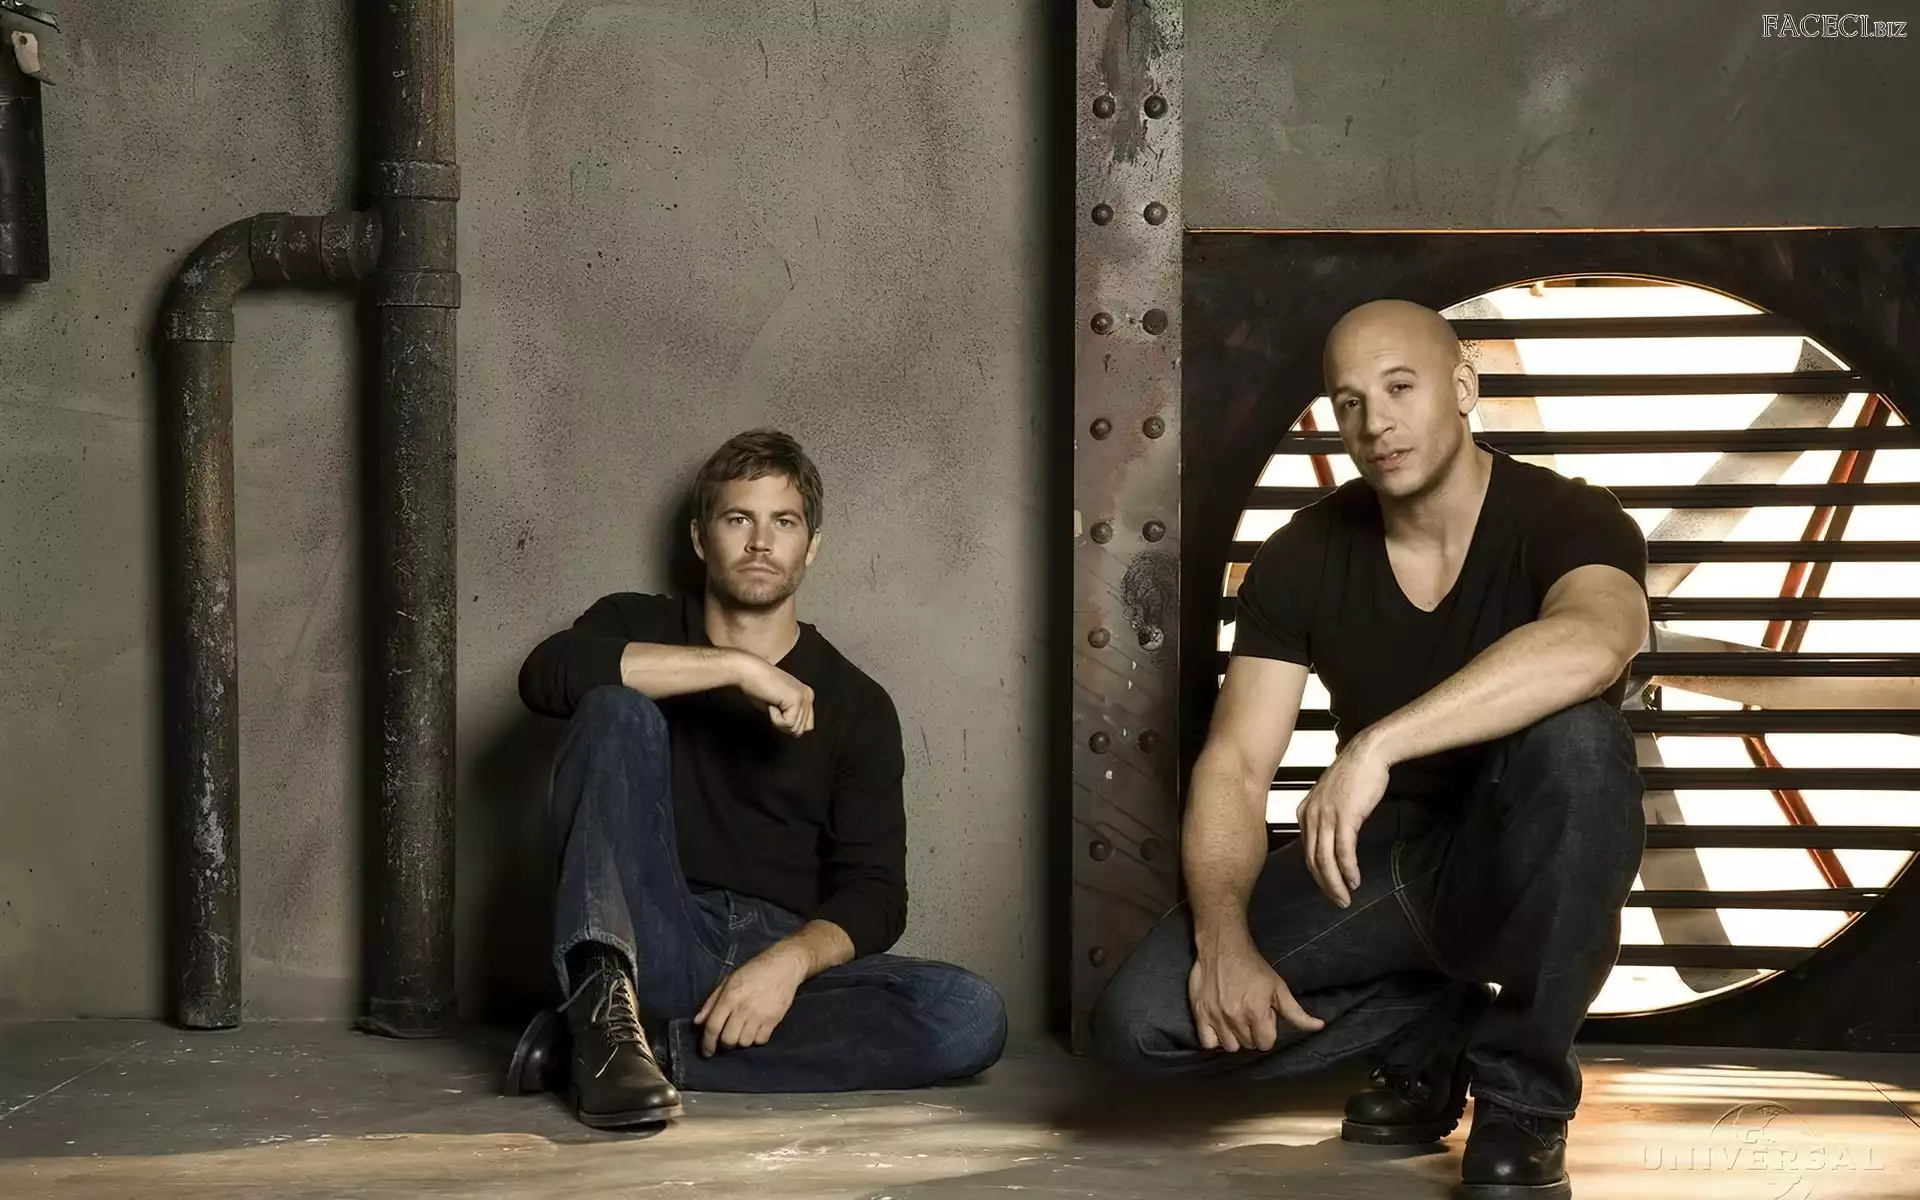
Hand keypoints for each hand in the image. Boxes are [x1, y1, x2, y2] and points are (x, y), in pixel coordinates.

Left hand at [695, 947, 805, 1056]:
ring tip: (742, 1031)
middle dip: (725, 1043)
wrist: (783, 966)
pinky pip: (761, 1040)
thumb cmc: (753, 971)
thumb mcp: (728, 981)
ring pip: (744, 1042)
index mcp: (729, 997)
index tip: (706, 1052)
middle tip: (727, 1037)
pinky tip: (755, 1030)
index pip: (713, 1027)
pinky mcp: (774, 1020)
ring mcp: (760, 1016)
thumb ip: (711, 1002)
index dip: (707, 1043)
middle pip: (728, 1039)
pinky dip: (756, 1039)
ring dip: (741, 1040)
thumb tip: (697, 1023)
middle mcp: (743, 1008)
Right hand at [736, 656, 814, 736]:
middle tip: (773, 707)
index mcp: (806, 695)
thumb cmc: (757, 687)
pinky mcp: (797, 700)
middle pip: (800, 729)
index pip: (806, 726)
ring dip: (778, 720)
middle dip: (783, 724)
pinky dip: (775, 718)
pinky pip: (787, 723)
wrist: (748, 672)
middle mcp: (809, 696)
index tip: (777, 710)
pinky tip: (771, 703)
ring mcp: (804, 697)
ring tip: (771, 703)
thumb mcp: (778, 705)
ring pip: (794, 728)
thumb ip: (790, 716)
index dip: (789, 724)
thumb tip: (794, 733)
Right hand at [1188, 931, 1323, 1051]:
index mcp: (1257, 1012)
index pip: (1266, 1044)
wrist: (1223, 947)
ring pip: (1230, 1046)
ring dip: (1235, 1037)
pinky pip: (1208, 1043)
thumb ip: (1297, 1013)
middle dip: (1252, 1033)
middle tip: (1249, 1014)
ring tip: (1236, 1019)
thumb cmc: (1253, 967)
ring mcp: (1216, 1017)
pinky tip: (1221, 1025)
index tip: (1263, 1018)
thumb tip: (1320, 1027)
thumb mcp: (1279, 988)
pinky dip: (1215, 1039)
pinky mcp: (1200, 1014)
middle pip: (1249, 1045)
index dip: (1267, 1032)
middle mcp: (1235, 1017)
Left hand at [1296, 737, 1390, 907]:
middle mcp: (1310, 816)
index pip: (1307, 851)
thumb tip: (1331, 840)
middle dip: (1324, 885)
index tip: (1328, 886)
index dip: (1318, 873)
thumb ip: (1326, 818)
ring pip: (1326, 860)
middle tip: (1336, 900)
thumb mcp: (1331, 798)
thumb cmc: (1353, 775)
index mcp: (1304, 812)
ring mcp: (1326, 816)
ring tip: (1345, 898)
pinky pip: (1343, 851)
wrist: (1367, 754)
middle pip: (1313, 860)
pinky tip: (1354, 880)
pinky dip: (1348, 869)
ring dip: (1335, 883)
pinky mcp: (1344, 817)